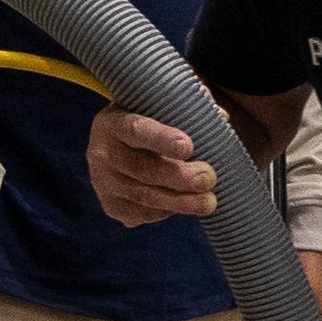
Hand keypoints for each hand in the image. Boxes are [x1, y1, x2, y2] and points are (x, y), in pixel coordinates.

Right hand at [88, 110, 215, 229]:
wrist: (114, 145)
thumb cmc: (146, 121)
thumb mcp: (157, 106)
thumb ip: (186, 106)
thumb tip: (219, 116)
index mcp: (113, 122)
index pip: (136, 130)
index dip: (161, 139)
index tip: (188, 146)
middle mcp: (102, 153)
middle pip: (142, 169)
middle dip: (179, 177)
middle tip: (208, 178)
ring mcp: (104, 183)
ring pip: (145, 196)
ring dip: (180, 202)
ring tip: (208, 202)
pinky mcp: (111, 206)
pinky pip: (142, 213)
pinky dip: (168, 211)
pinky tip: (186, 205)